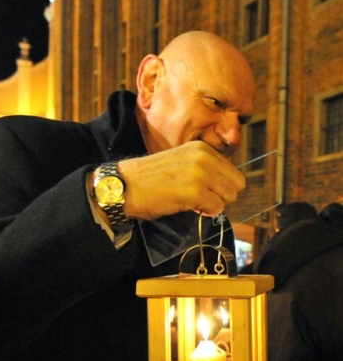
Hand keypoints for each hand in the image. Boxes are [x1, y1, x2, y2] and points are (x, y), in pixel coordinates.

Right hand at [117, 141, 245, 219]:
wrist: (125, 186)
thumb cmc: (149, 179)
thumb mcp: (180, 162)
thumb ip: (203, 168)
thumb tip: (224, 186)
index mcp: (202, 148)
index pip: (232, 172)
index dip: (219, 186)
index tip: (201, 190)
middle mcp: (204, 157)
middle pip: (236, 185)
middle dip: (221, 196)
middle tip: (200, 199)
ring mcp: (200, 174)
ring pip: (228, 197)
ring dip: (213, 204)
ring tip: (192, 202)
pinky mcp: (195, 191)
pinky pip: (216, 208)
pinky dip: (205, 212)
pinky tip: (188, 207)